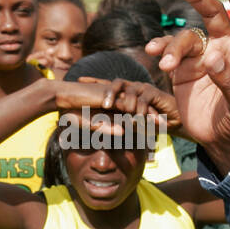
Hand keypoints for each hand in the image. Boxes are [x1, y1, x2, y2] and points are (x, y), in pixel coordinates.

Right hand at [54, 78, 176, 133]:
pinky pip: (127, 106)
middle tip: (166, 127)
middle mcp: (117, 99)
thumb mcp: (92, 123)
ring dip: (150, 117)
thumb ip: (106, 127)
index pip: (134, 112)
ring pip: (137, 106)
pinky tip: (147, 123)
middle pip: (140, 107)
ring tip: (162, 126)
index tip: (157, 131)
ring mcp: (115, 96)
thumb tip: (123, 132)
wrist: (63, 96)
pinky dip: (137, 114)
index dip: (145, 121)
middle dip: (153, 117)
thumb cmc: (72, 111)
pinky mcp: (111, 95)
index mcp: (114, 105)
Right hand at [146, 0, 229, 172]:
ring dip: (173, 47)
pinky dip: (161, 50)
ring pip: (185, 38)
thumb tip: (213, 56)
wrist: (223, 142)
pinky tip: (153, 52)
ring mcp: (202, 56)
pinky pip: (169, 53)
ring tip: (166, 66)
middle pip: (212, 14)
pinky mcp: (183, 69)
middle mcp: (224, 46)